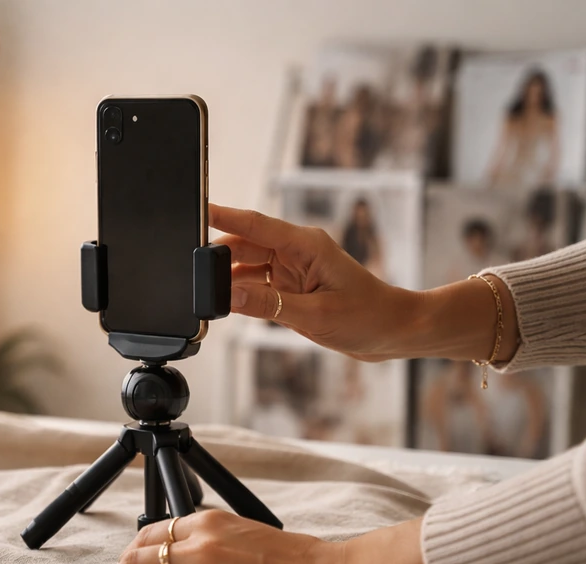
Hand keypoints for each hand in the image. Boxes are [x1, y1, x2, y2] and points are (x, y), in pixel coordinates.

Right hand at [210, 204, 417, 361]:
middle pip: (244, 245)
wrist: (393, 332)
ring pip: (246, 267)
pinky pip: (256, 287)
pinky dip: (241, 295)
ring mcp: (292, 270)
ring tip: (208, 294)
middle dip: (218, 257)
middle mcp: (296, 252)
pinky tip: (227, 304)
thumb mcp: (316, 314)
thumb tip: (229, 295)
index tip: (198, 209)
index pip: (255, 224)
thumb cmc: (368, 316)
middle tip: (193, 271)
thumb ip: (268, 305)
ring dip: (228, 280)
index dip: (224, 215)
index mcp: (306, 245)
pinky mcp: (290, 289)